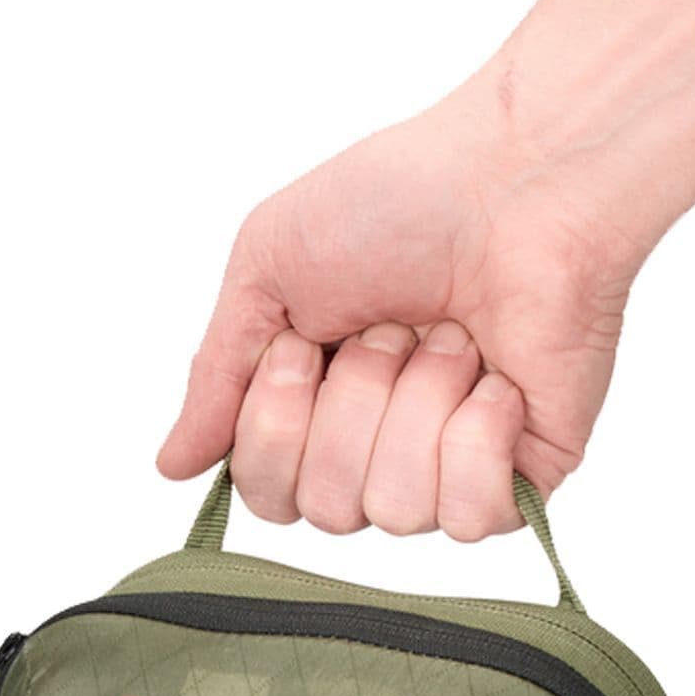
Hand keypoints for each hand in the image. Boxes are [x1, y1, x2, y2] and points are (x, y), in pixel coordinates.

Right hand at [155, 87, 651, 539]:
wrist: (517, 178)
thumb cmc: (396, 201)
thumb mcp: (265, 270)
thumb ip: (216, 377)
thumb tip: (170, 466)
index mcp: (313, 409)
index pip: (265, 493)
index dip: (274, 424)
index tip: (304, 340)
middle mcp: (378, 450)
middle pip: (326, 509)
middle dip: (351, 406)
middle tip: (390, 327)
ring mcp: (452, 470)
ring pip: (396, 511)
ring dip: (416, 405)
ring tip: (451, 335)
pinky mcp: (523, 478)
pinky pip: (470, 517)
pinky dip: (476, 437)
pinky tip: (497, 380)